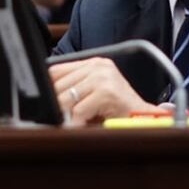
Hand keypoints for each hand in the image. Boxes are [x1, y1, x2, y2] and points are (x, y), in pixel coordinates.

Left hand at [48, 57, 162, 125]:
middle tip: (58, 117)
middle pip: (59, 84)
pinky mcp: (106, 92)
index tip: (46, 101)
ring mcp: (103, 77)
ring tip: (71, 122)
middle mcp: (98, 66)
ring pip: (66, 98)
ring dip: (66, 115)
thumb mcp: (94, 91)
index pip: (57, 70)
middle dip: (56, 105)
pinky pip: (79, 111)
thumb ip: (75, 86)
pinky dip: (77, 123)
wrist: (142, 117)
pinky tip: (82, 126)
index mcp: (94, 62)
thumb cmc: (117, 108)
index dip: (48, 87)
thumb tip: (47, 94)